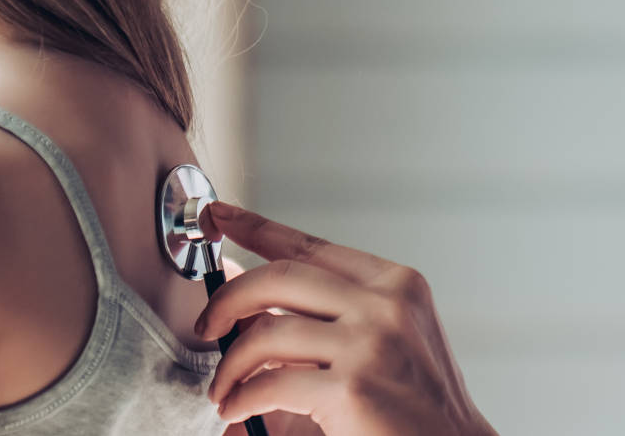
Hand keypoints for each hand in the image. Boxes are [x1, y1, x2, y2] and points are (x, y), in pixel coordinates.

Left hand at [198, 202, 496, 435]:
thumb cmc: (416, 410)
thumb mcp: (381, 346)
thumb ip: (321, 319)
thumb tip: (242, 298)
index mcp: (396, 285)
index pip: (311, 245)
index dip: (256, 227)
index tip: (218, 215)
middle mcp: (385, 304)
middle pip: (281, 276)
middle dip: (230, 296)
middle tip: (209, 323)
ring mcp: (370, 343)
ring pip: (268, 331)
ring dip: (231, 361)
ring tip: (222, 386)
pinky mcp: (351, 388)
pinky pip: (270, 384)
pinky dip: (242, 397)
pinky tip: (236, 410)